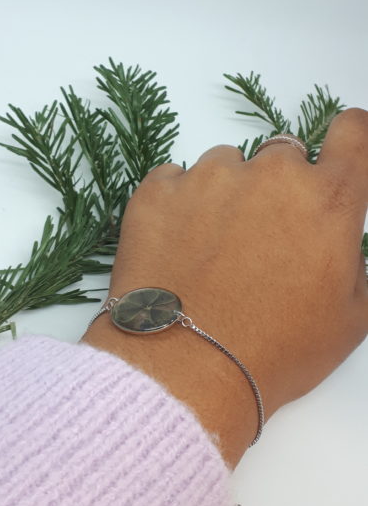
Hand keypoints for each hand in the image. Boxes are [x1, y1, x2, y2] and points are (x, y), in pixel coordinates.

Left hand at [81, 109, 367, 466]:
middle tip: (262, 239)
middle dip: (279, 187)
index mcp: (328, 199)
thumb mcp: (351, 318)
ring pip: (226, 166)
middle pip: (284, 154)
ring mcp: (208, 177)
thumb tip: (336, 239)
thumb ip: (353, 260)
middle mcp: (271, 173)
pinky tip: (177, 250)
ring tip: (212, 251)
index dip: (349, 137)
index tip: (340, 150)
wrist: (187, 373)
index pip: (353, 133)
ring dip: (225, 195)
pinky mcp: (157, 191)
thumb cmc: (276, 352)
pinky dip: (178, 206)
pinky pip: (175, 181)